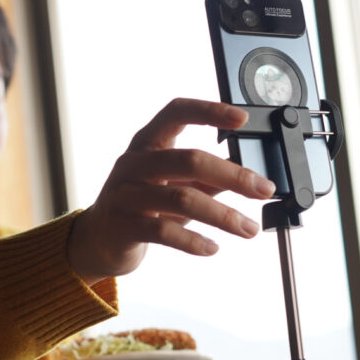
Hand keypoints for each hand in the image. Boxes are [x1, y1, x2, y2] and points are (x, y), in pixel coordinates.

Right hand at [67, 99, 276, 284]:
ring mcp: (124, 195)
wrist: (96, 241)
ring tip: (247, 228)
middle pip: (188, 160)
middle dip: (232, 175)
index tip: (242, 119)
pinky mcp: (122, 227)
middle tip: (263, 189)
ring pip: (181, 198)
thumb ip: (207, 179)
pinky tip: (212, 248)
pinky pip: (164, 232)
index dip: (208, 111)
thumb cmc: (140, 208)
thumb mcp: (174, 186)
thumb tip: (250, 176)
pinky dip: (193, 241)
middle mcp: (133, 164)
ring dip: (223, 215)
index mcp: (146, 144)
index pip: (175, 113)